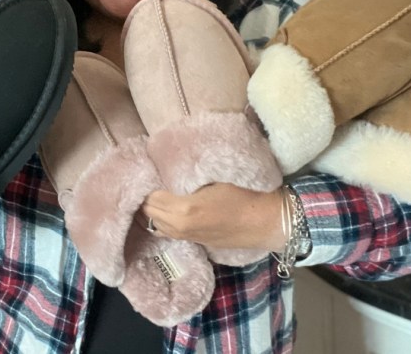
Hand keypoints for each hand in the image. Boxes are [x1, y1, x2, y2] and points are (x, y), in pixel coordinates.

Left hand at [140, 183, 285, 251]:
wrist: (266, 221)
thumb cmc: (244, 193)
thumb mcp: (213, 177)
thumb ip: (185, 176)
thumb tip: (165, 170)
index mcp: (183, 209)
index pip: (149, 196)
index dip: (147, 181)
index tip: (148, 169)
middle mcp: (178, 227)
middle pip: (147, 211)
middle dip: (144, 196)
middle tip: (149, 178)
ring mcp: (185, 237)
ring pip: (153, 223)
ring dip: (151, 209)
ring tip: (155, 191)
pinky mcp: (192, 242)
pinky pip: (165, 230)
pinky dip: (160, 219)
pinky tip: (164, 207)